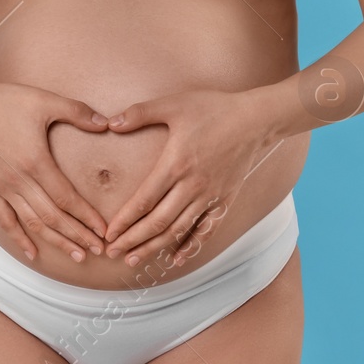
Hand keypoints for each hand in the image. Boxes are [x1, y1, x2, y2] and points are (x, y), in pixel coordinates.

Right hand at [0, 74, 112, 262]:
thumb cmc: (11, 101)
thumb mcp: (47, 101)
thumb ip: (77, 112)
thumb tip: (106, 122)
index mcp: (36, 161)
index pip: (66, 198)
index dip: (86, 217)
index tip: (103, 230)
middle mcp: (19, 180)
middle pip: (53, 217)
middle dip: (77, 235)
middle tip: (98, 250)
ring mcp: (3, 188)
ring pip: (33, 223)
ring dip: (56, 241)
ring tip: (77, 255)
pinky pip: (5, 220)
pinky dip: (19, 239)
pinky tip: (32, 253)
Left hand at [99, 88, 279, 267]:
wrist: (254, 119)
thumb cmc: (213, 109)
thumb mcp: (174, 104)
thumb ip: (140, 113)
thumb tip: (110, 122)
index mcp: (176, 164)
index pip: (144, 201)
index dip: (125, 221)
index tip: (109, 234)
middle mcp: (192, 186)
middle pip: (158, 222)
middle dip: (133, 240)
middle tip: (113, 253)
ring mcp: (210, 196)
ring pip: (179, 230)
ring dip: (155, 248)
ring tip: (134, 259)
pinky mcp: (224, 200)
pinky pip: (206, 230)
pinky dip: (190, 247)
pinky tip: (176, 259)